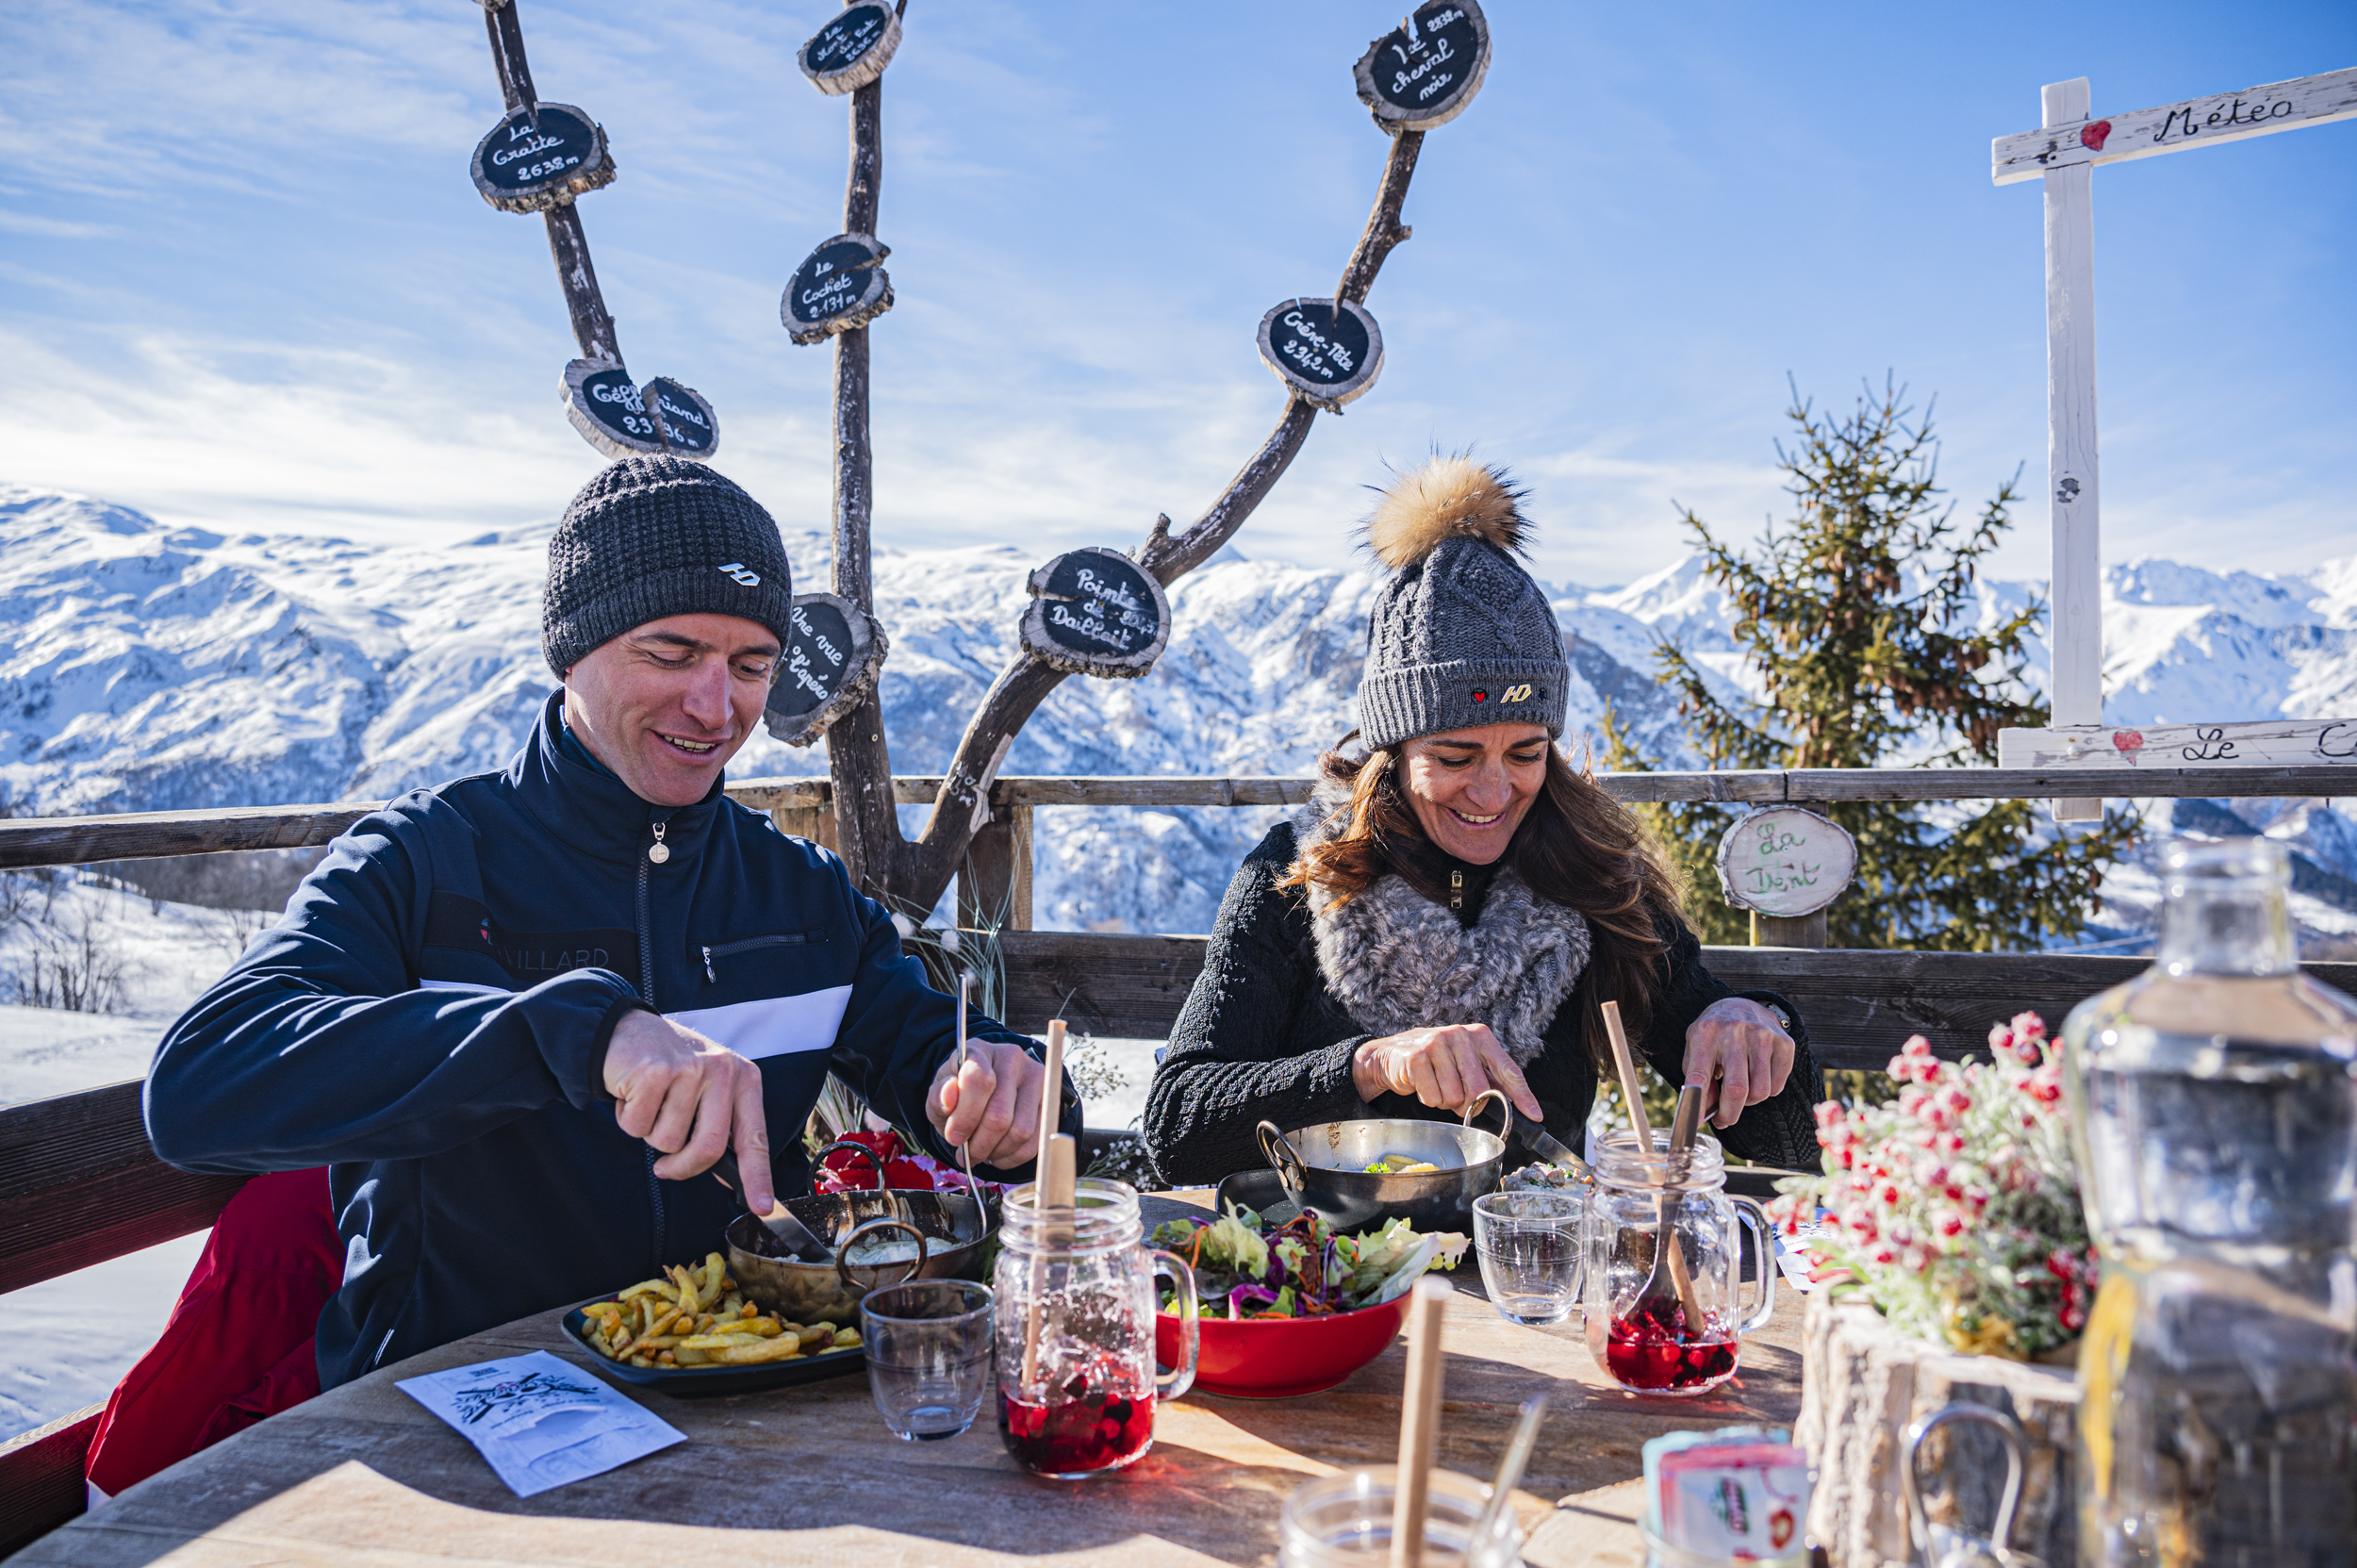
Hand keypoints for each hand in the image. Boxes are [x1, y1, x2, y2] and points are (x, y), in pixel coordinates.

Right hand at [603, 1010, 772, 1210]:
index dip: (757, 1176)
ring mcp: (690, 1069)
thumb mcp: (708, 1090)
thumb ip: (721, 1128)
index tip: (761, 1207)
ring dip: (651, 1133)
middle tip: (666, 1167)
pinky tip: (634, 1093)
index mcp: (744, 1079)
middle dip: (683, 1167)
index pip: (754, 1137)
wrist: (629, 1031)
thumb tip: (733, 1179)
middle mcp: (723, 1071)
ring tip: (652, 1103)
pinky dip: (629, 1119)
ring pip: (669, 1141)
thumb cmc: (671, 1068)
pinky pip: (639, 1127)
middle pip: (708, 1148)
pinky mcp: (655, 1072)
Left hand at [931, 1037, 1050, 1169]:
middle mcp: (1012, 1058)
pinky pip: (1035, 1140)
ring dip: (997, 1152)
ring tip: (983, 1152)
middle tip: (967, 1156)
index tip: (954, 1138)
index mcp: (979, 1051)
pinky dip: (1013, 1157)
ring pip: (1021, 1131)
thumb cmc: (959, 1093)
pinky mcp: (1049, 1098)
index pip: (979, 1081)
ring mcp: (1035, 1077)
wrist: (985, 1089)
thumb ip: (938, 1097)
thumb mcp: (939, 1095)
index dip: (965, 1116)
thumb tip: (948, 1097)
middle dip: (979, 1144)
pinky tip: (998, 1153)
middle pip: (1000, 1115)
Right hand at [1351, 1024, 1540, 1119]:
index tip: (1535, 1115)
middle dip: (1471, 1104)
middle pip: (1480, 1089)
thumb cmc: (1437, 1062)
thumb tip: (1517, 1103)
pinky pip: (1433, 1097)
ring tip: (1437, 1087)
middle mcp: (1460, 1035)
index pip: (1507, 1069)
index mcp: (1479, 1035)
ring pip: (1455, 1097)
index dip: (1522, 1095)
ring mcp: (1436, 1043)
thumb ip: (1490, 1079)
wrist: (1392, 1054)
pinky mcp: (1416, 1057)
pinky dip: (1429, 1100)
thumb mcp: (1466, 1063)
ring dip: (1446, 1102)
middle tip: (1458, 1101)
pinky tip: (1423, 1085)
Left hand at [1681, 998, 1794, 1128]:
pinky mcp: (1784, 1043)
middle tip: (1724, 1120)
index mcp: (1706, 1033)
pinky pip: (1777, 1086)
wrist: (1743, 1004)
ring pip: (1760, 1092)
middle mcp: (1735, 1032)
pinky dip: (1767, 1091)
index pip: (1700, 1075)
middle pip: (1736, 1090)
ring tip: (1741, 1091)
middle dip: (1729, 1114)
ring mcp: (1763, 1036)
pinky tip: (1757, 1078)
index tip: (1697, 1122)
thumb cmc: (1715, 1034)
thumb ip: (1697, 1078)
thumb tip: (1705, 1111)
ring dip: (1749, 1102)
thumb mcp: (1696, 1048)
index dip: (1698, 1104)